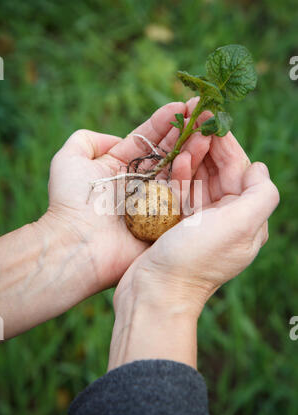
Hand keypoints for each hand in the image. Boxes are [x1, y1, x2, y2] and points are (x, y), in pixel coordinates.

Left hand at [44, 98, 210, 296]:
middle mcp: (139, 183)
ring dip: (192, 149)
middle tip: (203, 113)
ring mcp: (154, 202)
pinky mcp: (165, 221)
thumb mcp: (68, 160)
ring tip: (206, 129)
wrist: (77, 244)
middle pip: (167, 154)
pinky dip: (190, 177)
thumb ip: (85, 140)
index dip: (163, 122)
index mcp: (120, 168)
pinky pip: (181, 196)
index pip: (147, 140)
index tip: (182, 106)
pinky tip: (198, 156)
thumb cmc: (71, 201)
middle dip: (184, 133)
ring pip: (178, 171)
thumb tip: (111, 139)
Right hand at [114, 128, 279, 319]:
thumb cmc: (195, 259)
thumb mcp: (239, 226)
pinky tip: (173, 163)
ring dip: (192, 158)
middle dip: (208, 147)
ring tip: (183, 138)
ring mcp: (201, 224)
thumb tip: (259, 168)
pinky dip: (178, 177)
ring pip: (199, 180)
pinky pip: (181, 193)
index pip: (242, 172)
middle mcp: (227, 221)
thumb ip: (260, 194)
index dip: (229, 145)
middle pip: (220, 173)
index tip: (212, 121)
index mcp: (246, 221)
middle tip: (193, 122)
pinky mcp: (177, 227)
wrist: (154, 293)